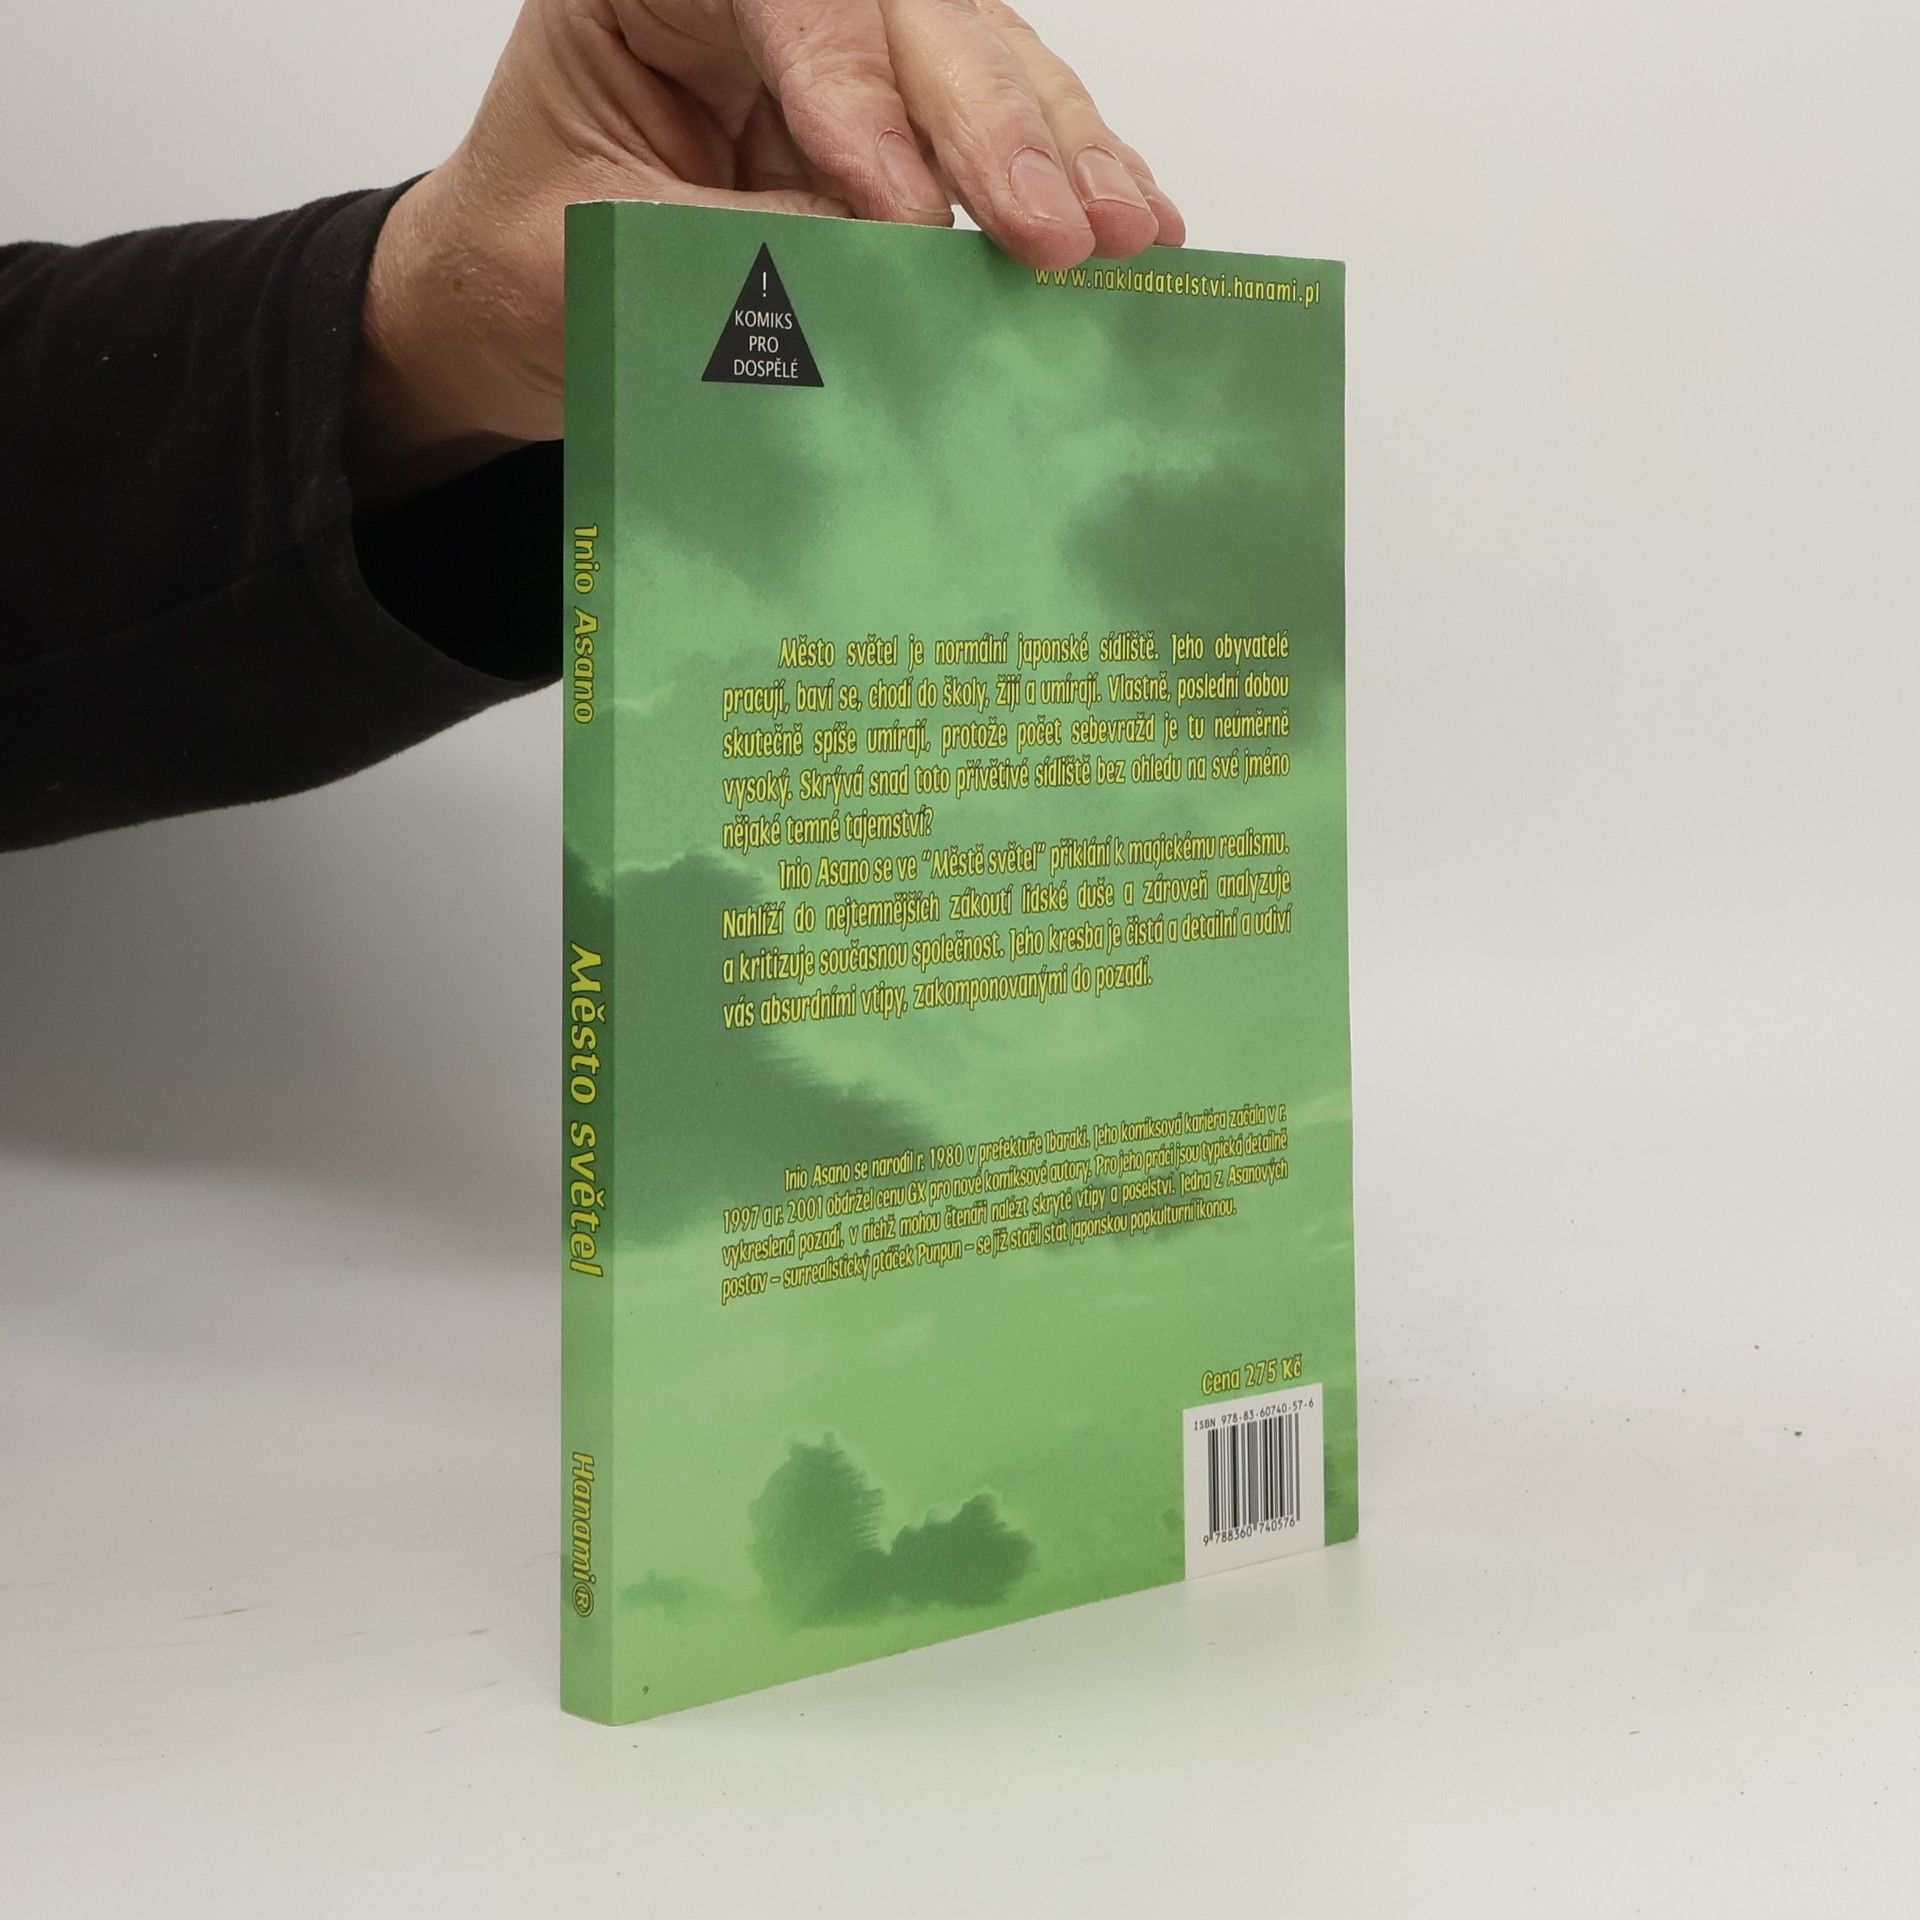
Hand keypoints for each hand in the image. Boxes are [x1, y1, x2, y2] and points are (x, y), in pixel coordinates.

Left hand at [349, 0, 1183, 506]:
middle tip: (1057, 231)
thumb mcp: (601, 255)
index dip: (858, 101)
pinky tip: (1134, 213)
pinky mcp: (887, 123)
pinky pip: (993, 126)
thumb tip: (892, 262)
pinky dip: (1063, 171)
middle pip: (911, 18)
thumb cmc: (516, 268)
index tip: (906, 219)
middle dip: (993, 126)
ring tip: (1125, 231)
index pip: (789, 1)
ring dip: (1058, 147)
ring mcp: (836, 54)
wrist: (503, 312)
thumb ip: (743, 245)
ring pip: (977, 57)